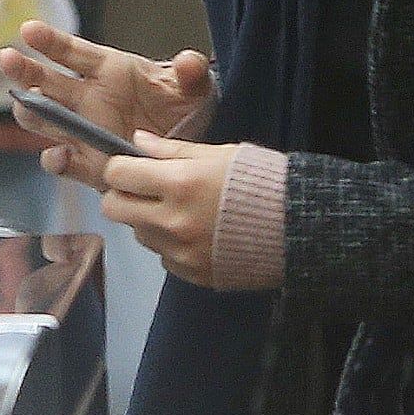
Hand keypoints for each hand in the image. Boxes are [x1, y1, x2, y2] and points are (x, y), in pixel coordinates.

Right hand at [0, 20, 212, 190]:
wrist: (188, 151)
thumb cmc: (185, 109)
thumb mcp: (195, 88)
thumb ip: (191, 73)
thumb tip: (189, 62)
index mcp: (109, 70)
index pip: (73, 52)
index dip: (50, 41)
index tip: (28, 30)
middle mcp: (87, 98)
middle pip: (46, 82)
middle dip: (25, 70)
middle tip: (8, 59)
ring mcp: (83, 132)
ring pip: (43, 119)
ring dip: (29, 112)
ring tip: (24, 104)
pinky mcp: (87, 164)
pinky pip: (64, 163)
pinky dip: (57, 161)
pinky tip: (59, 156)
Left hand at [101, 137, 255, 286]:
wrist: (299, 229)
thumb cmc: (261, 182)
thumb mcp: (219, 154)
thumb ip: (173, 150)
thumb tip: (137, 140)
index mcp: (179, 184)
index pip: (118, 174)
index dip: (121, 167)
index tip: (132, 167)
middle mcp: (172, 221)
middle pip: (114, 209)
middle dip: (123, 195)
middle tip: (145, 190)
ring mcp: (180, 252)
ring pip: (138, 233)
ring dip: (149, 219)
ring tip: (182, 211)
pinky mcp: (190, 274)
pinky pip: (162, 256)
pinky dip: (170, 243)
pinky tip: (198, 233)